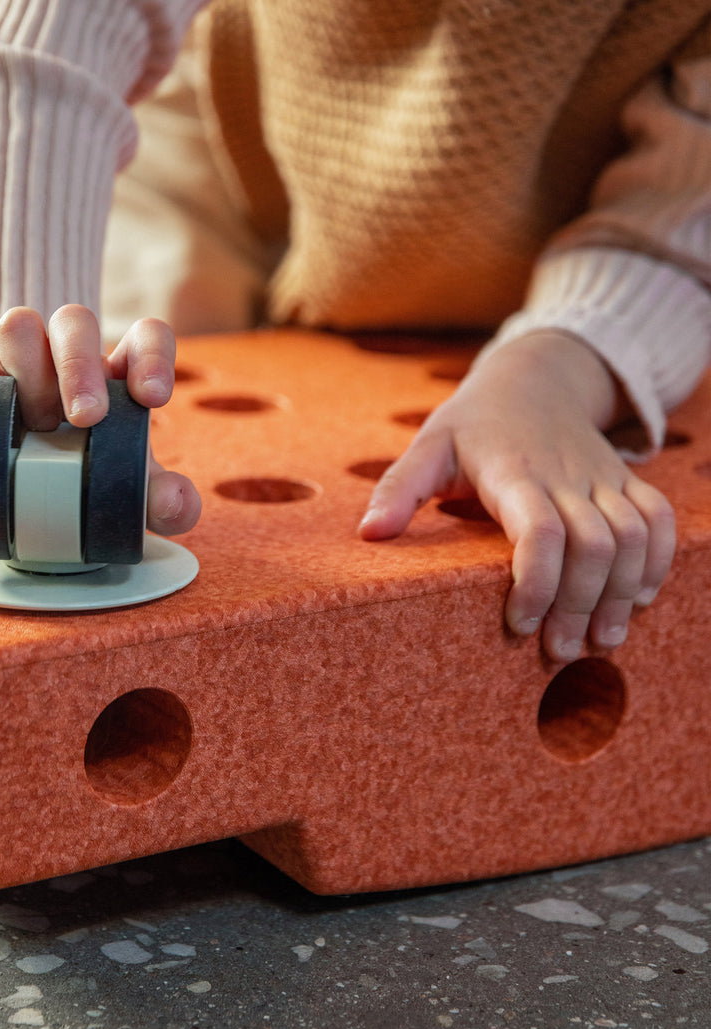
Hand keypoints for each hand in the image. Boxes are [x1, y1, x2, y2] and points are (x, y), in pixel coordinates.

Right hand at [0, 305, 200, 535]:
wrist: (23, 494)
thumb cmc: (88, 480)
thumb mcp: (127, 495)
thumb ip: (162, 502)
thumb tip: (175, 504)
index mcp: (115, 375)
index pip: (144, 337)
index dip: (152, 355)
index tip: (152, 397)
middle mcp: (63, 359)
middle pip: (74, 321)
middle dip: (80, 363)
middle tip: (87, 417)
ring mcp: (8, 372)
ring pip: (17, 327)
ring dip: (27, 369)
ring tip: (34, 425)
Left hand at [358, 331, 675, 662]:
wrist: (534, 377)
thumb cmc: (473, 423)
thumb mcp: (428, 445)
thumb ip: (399, 488)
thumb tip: (369, 533)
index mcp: (513, 472)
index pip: (540, 531)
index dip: (536, 583)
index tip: (518, 624)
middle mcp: (565, 476)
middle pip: (593, 547)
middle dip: (579, 606)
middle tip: (559, 651)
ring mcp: (601, 478)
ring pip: (632, 537)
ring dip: (623, 594)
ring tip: (599, 642)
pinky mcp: (625, 480)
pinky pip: (658, 520)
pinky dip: (657, 562)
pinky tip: (640, 599)